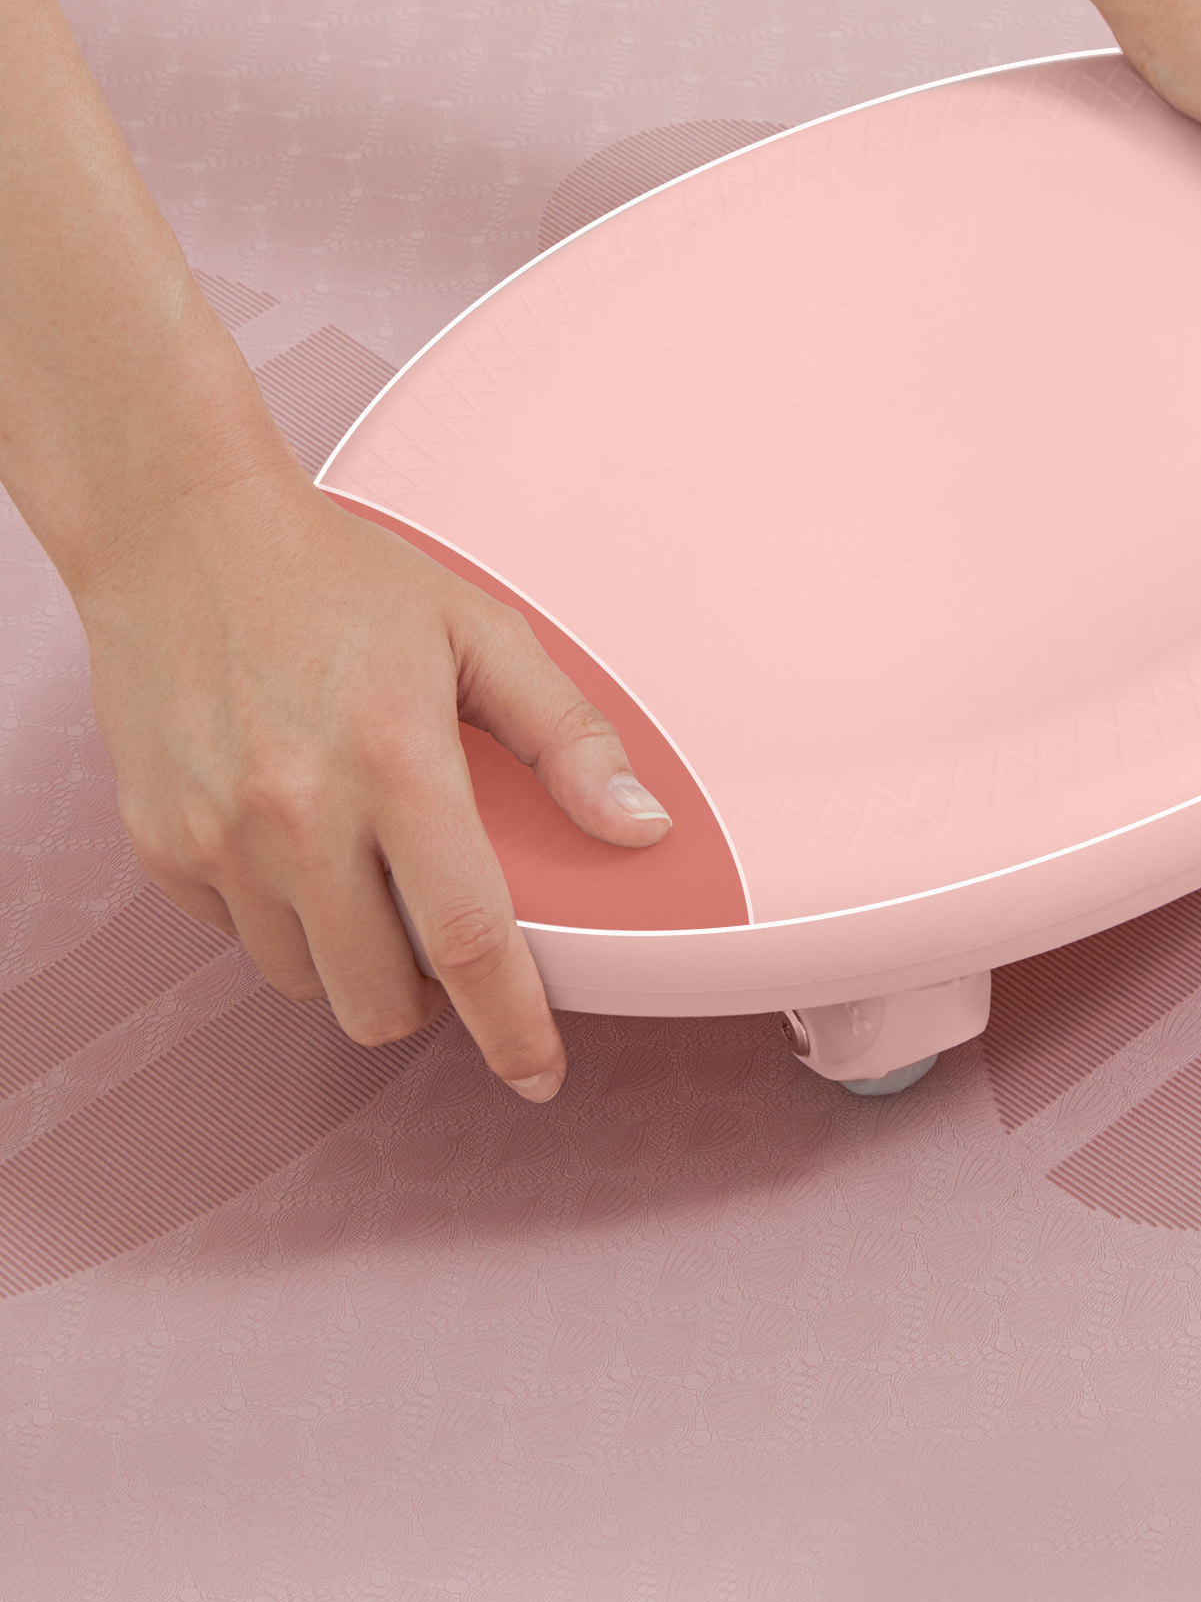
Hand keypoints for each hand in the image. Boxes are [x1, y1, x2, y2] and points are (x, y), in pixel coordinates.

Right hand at [73, 464, 672, 1102]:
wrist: (178, 529)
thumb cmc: (333, 574)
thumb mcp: (476, 630)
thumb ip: (567, 737)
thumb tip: (639, 825)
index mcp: (395, 757)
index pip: (468, 940)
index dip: (512, 1026)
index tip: (538, 1072)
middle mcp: (297, 810)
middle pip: (380, 998)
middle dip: (430, 1003)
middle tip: (443, 942)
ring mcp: (218, 834)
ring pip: (306, 981)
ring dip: (352, 958)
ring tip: (365, 874)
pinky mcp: (161, 844)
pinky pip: (238, 938)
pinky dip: (280, 918)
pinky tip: (295, 841)